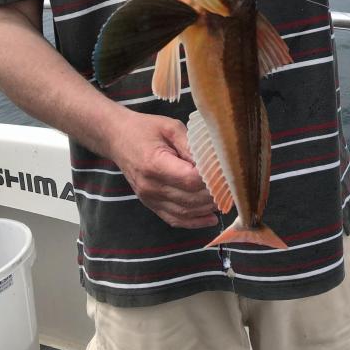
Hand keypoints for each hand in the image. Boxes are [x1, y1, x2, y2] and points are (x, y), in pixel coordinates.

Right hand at [111, 111, 217, 228]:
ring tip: (225, 200)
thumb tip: (210, 161)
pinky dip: (194, 222)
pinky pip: (174, 219)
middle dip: (213, 195)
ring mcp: (149, 198)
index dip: (209, 179)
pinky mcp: (150, 204)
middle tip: (232, 187)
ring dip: (207, 209)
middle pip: (189, 199)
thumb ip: (190, 144)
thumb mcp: (170, 127)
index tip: (225, 172)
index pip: (189, 179)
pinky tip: (210, 218)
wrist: (117, 138)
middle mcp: (150, 186)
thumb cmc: (145, 129)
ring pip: (184, 213)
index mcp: (154, 164)